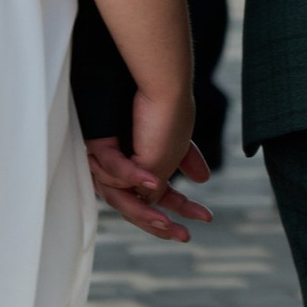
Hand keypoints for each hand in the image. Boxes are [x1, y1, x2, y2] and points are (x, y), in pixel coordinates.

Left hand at [88, 87, 212, 244]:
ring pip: (120, 195)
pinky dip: (132, 175)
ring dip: (143, 209)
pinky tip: (152, 180)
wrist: (148, 70)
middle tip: (185, 236)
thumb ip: (185, 160)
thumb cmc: (163, 101)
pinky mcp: (99, 144)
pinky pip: (113, 167)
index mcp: (141, 168)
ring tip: (164, 219)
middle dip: (161, 223)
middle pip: (138, 205)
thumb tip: (204, 179)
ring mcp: (108, 159)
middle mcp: (123, 168)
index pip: (159, 198)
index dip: (182, 210)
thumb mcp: (178, 137)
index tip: (207, 218)